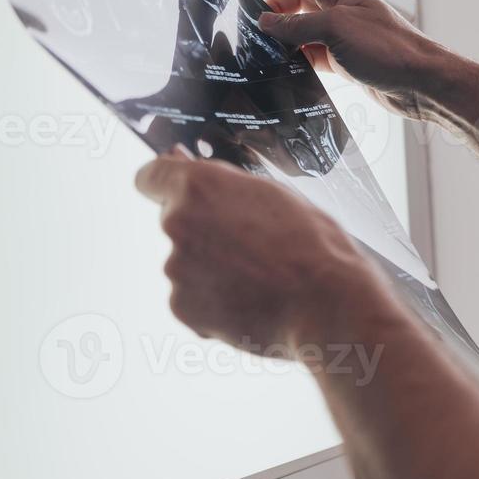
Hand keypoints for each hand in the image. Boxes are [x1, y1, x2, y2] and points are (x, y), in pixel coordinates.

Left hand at [135, 151, 393, 354]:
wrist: (327, 303)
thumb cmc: (313, 245)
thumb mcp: (276, 194)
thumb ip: (227, 184)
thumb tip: (193, 172)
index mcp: (199, 187)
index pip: (150, 176)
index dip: (165, 183)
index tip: (176, 193)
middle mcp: (177, 224)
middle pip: (176, 222)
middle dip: (205, 230)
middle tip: (251, 244)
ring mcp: (176, 268)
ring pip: (187, 263)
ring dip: (213, 268)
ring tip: (260, 276)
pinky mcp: (182, 307)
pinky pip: (192, 298)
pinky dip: (215, 300)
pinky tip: (251, 300)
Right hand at [232, 0, 441, 121]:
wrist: (422, 83)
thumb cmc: (390, 49)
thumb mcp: (336, 30)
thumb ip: (297, 25)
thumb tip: (267, 24)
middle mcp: (341, 9)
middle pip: (293, 2)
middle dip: (269, 11)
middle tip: (246, 23)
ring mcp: (343, 35)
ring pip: (300, 30)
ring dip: (281, 38)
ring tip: (258, 47)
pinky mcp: (345, 59)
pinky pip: (311, 53)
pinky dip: (295, 58)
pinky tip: (281, 66)